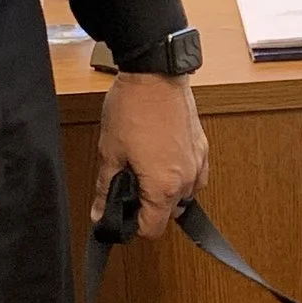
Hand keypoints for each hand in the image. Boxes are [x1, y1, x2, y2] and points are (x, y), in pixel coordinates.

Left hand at [95, 73, 209, 232]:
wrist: (156, 73)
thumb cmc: (133, 108)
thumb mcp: (110, 152)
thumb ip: (105, 188)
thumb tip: (100, 212)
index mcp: (164, 186)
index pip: (152, 229)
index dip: (132, 226)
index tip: (121, 215)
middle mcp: (187, 179)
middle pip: (169, 214)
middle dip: (148, 207)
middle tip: (127, 187)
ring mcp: (198, 162)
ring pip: (183, 195)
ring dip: (165, 192)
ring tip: (144, 171)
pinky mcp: (201, 147)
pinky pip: (194, 174)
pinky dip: (179, 175)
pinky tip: (161, 160)